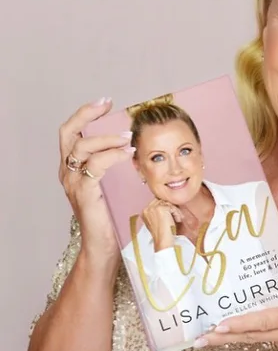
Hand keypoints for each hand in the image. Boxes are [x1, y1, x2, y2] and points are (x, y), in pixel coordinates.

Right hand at [58, 97, 134, 264]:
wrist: (103, 246)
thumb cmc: (111, 217)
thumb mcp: (112, 186)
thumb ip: (115, 167)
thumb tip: (136, 146)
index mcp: (73, 168)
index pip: (71, 133)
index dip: (85, 114)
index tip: (105, 103)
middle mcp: (68, 172)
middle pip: (68, 133)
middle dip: (86, 115)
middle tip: (107, 105)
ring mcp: (73, 183)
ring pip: (82, 147)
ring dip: (106, 138)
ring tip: (127, 136)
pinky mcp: (84, 193)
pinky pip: (95, 166)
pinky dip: (112, 155)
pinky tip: (128, 152)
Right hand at [141, 199, 182, 250]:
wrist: (163, 241)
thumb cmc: (162, 234)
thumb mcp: (158, 221)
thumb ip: (159, 212)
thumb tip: (168, 205)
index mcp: (144, 212)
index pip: (157, 202)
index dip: (167, 207)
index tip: (172, 215)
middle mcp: (147, 209)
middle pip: (163, 201)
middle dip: (171, 208)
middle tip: (176, 217)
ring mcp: (153, 208)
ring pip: (169, 203)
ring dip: (175, 211)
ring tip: (177, 219)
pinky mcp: (160, 209)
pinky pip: (173, 207)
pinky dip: (177, 213)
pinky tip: (177, 220)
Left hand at [197, 257, 277, 350]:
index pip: (263, 320)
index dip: (239, 322)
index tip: (218, 325)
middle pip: (252, 335)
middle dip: (225, 337)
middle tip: (200, 339)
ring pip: (260, 340)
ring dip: (237, 338)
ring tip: (217, 335)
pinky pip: (274, 342)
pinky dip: (258, 337)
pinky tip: (254, 332)